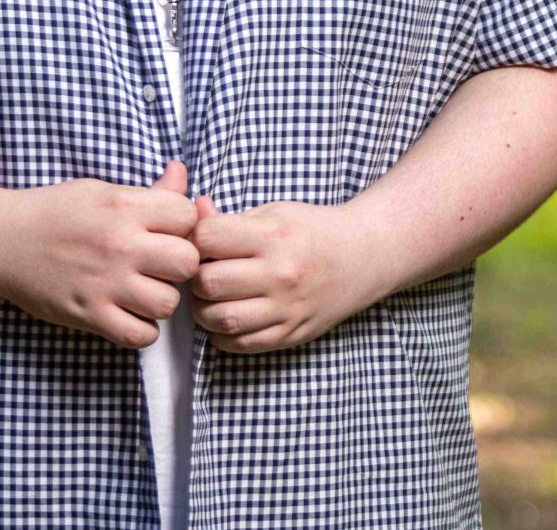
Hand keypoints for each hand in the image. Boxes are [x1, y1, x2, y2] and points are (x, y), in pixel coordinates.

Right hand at [0, 159, 200, 348]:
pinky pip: (140, 336)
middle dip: (180, 264)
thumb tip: (182, 174)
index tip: (167, 231)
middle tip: (161, 265)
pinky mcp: (89, 315)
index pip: (188, 216)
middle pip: (187, 262)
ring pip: (168, 303)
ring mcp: (104, 283)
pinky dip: (141, 328)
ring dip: (161, 299)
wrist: (0, 240)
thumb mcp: (100, 190)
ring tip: (143, 290)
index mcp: (123, 206)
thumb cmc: (52, 211)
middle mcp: (119, 244)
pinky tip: (129, 313)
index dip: (183, 225)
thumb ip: (147, 192)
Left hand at [185, 194, 389, 354]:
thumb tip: (193, 212)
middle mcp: (279, 274)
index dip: (194, 239)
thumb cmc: (313, 230)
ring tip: (211, 297)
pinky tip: (227, 317)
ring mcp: (286, 309)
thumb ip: (229, 219)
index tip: (201, 242)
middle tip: (201, 272)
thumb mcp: (274, 212)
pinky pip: (241, 344)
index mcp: (273, 236)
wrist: (363, 257)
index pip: (207, 239)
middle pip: (208, 282)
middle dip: (195, 277)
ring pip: (220, 319)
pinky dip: (222, 335)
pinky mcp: (291, 334)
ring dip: (204, 310)